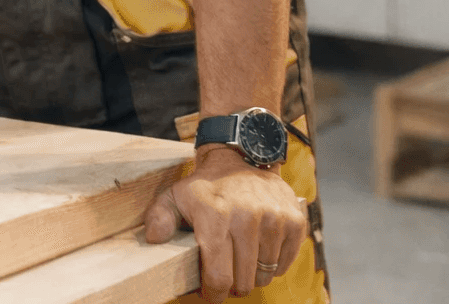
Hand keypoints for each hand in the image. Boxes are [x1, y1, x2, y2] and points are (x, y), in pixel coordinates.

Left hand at [144, 147, 307, 301]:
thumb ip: (160, 217)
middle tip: (225, 271)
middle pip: (244, 282)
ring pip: (265, 275)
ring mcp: (275, 220)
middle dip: (232, 284)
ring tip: (240, 256)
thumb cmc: (207, 185)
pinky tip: (258, 247)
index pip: (219, 277)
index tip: (209, 291)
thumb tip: (153, 239)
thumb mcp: (177, 195)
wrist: (242, 158)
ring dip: (252, 273)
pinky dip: (272, 264)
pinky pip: (283, 265)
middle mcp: (248, 217)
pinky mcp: (295, 222)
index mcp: (216, 216)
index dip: (213, 293)